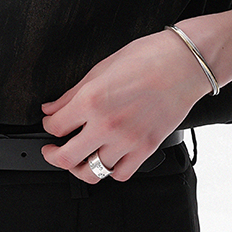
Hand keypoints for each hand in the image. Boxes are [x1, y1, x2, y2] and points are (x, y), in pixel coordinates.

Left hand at [40, 27, 211, 182]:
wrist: (184, 63)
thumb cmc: (148, 58)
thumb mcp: (101, 68)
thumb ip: (72, 93)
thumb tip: (52, 108)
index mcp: (91, 100)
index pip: (55, 127)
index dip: (47, 125)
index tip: (50, 123)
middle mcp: (107, 124)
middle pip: (66, 158)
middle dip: (52, 155)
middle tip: (51, 150)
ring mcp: (127, 140)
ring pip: (92, 172)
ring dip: (80, 167)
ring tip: (78, 158)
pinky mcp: (146, 149)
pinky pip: (120, 174)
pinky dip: (110, 170)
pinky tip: (107, 158)